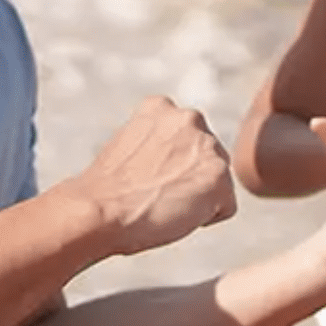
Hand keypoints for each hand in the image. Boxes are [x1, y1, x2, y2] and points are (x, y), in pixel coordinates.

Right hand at [70, 96, 236, 255]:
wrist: (100, 211)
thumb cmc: (106, 193)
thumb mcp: (129, 148)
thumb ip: (158, 144)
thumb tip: (172, 162)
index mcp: (161, 107)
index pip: (185, 142)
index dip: (168, 168)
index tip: (145, 179)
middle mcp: (190, 118)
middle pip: (206, 160)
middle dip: (189, 179)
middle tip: (155, 194)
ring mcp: (208, 146)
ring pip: (217, 183)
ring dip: (197, 198)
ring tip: (163, 203)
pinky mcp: (220, 177)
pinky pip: (225, 208)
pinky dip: (206, 218)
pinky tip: (176, 215)